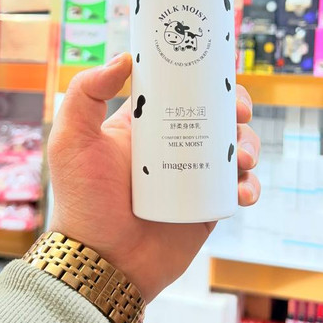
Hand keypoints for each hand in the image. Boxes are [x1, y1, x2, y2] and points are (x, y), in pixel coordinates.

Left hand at [48, 53, 259, 301]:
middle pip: (217, 114)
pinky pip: (239, 188)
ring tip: (243, 159)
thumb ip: (86, 93)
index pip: (181, 89)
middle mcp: (172, 146)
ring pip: (234, 149)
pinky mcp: (208, 206)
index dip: (205, 78)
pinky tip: (243, 191)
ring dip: (249, 145)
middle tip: (240, 113)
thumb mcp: (72, 140)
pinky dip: (250, 186)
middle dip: (237, 109)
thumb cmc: (83, 202)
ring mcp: (193, 176)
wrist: (103, 263)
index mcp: (146, 125)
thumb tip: (125, 59)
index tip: (220, 74)